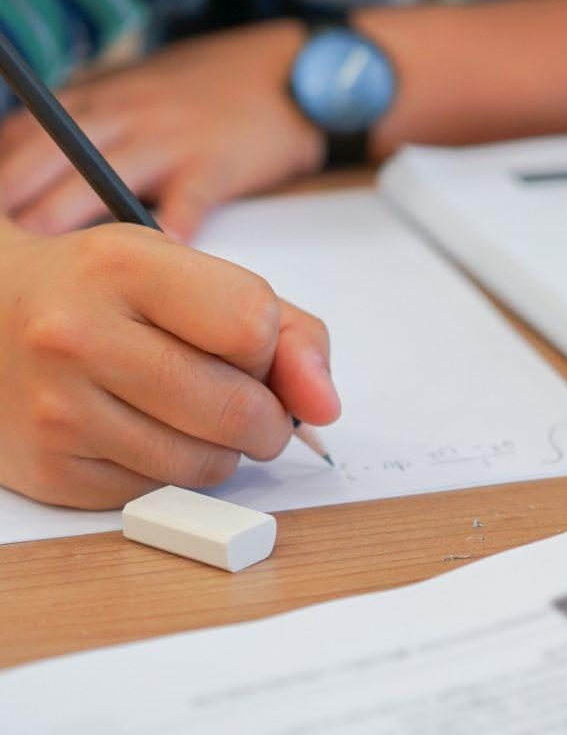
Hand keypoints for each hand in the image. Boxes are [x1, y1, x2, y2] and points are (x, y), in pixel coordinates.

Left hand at [0, 21, 323, 240]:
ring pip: (96, 183)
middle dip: (6, 217)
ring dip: (59, 231)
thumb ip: (80, 127)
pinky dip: (166, 235)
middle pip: (40, 166)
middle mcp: (120, 114)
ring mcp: (167, 138)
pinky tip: (146, 266)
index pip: (16, 140)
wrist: (291, 71)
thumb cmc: (205, 93)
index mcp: (93, 99)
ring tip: (37, 277)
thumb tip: (20, 176)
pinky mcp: (215, 162)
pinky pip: (185, 202)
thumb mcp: (132, 91)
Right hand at [0, 219, 340, 508]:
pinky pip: (156, 493)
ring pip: (205, 463)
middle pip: (237, 408)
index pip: (253, 325)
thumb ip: (284, 327)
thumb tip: (326, 406)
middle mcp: (79, 335)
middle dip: (268, 417)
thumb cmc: (108, 289)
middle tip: (253, 404)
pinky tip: (146, 431)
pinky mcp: (46, 470)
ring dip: (226, 450)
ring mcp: (55, 409)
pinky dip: (173, 471)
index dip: (269, 346)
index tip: (249, 344)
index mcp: (125, 267)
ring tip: (197, 412)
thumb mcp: (191, 273)